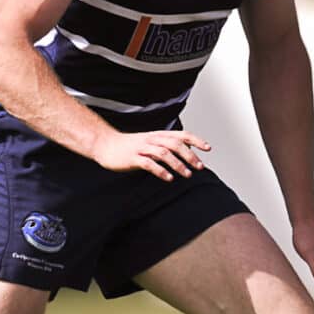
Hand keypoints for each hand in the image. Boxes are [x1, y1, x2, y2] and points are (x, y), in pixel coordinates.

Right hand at [90, 130, 211, 180]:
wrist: (105, 144)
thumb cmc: (131, 146)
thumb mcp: (151, 142)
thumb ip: (168, 145)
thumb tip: (189, 150)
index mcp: (158, 135)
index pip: (181, 135)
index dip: (196, 140)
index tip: (208, 148)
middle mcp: (152, 140)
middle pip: (175, 144)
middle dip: (190, 155)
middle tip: (200, 167)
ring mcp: (142, 148)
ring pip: (163, 153)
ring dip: (178, 164)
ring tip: (187, 174)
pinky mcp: (132, 158)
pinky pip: (148, 163)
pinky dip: (160, 170)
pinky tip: (169, 178)